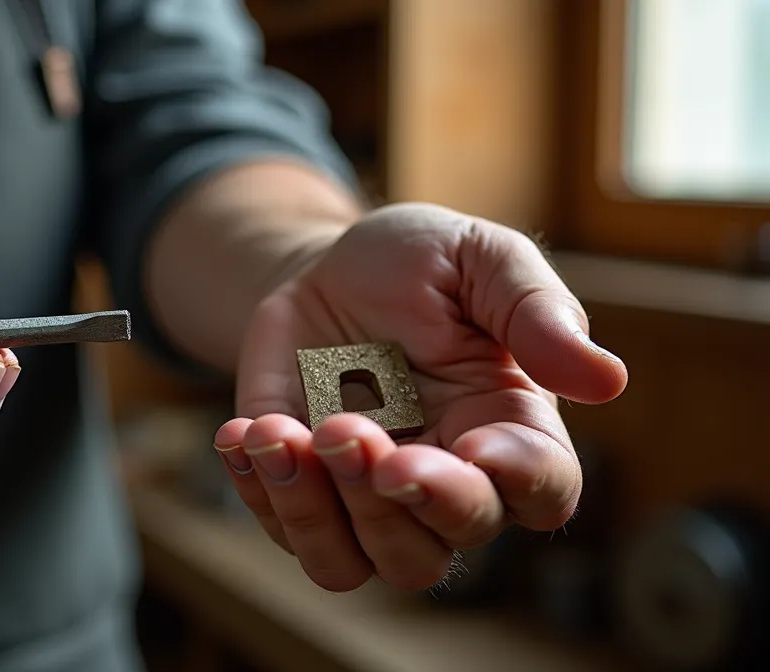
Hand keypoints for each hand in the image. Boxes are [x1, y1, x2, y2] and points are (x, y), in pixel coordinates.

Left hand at [215, 203, 626, 590]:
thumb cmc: (415, 265)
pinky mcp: (306, 496)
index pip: (542, 489)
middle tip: (350, 430)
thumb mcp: (476, 256)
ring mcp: (371, 498)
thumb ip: (534, 309)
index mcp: (509, 425)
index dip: (517, 482)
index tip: (475, 448)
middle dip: (396, 498)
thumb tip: (606, 380)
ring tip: (281, 434)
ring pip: (364, 562)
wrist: (321, 273)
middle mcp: (447, 478)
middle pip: (445, 541)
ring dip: (319, 511)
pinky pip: (289, 535)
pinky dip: (261, 491)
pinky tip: (246, 431)